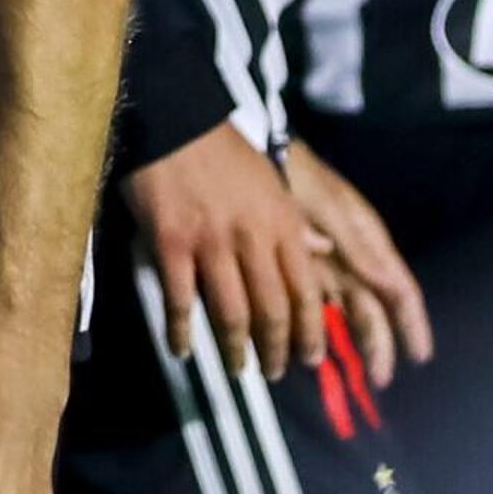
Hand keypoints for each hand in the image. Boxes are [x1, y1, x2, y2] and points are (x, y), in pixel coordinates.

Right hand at [120, 122, 325, 382]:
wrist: (173, 121)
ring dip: (237, 349)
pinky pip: (181, 300)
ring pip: (232, 313)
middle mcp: (252, 238)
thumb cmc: (222, 151)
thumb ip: (291, 222)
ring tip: (239, 368)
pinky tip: (183, 351)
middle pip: (273, 310)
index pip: (305, 291)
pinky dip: (183, 332)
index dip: (309, 331)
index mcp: (281, 223)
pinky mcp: (171, 244)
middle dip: (278, 348)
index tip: (310, 357)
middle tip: (276, 371)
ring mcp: (210, 243)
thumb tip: (321, 249)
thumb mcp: (269, 183)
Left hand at [284, 135, 435, 389]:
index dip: (412, 325)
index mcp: (370, 244)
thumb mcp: (333, 211)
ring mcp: (328, 264)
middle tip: (377, 380)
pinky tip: (310, 350)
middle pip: (372, 310)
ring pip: (345, 313)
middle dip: (377, 345)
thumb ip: (360, 248)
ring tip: (349, 374)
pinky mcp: (300, 266)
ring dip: (348, 342)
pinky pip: (314, 304)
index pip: (400, 292)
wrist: (260, 156)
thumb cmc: (303, 178)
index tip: (420, 356)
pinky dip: (316, 327)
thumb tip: (389, 285)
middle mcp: (354, 259)